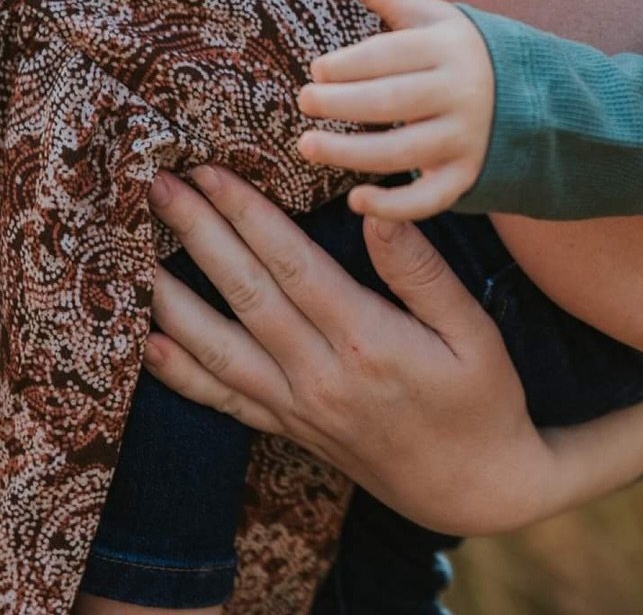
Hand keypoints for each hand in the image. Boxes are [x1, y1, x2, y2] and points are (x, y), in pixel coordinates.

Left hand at [141, 167, 642, 536]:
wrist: (475, 490)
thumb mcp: (474, 331)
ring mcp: (299, 409)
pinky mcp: (292, 430)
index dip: (249, 216)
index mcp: (367, 342)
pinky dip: (183, 374)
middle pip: (246, 296)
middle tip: (160, 188)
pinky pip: (225, 401)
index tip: (214, 173)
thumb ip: (421, 272)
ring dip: (174, 299)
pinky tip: (151, 345)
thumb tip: (375, 210)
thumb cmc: (483, 400)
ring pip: (220, 349)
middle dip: (200, 236)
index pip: (292, 266)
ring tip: (136, 257)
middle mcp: (320, 378)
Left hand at [297, 0, 494, 220]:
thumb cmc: (462, 51)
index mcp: (449, 47)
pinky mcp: (469, 175)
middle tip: (304, 102)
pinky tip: (356, 200)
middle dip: (343, 104)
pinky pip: (430, 197)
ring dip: (351, 154)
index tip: (317, 70)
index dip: (351, 64)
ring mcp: (467, 136)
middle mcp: (461, 91)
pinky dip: (394, 206)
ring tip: (307, 147)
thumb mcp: (431, 16)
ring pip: (403, 151)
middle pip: (392, 101)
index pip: (393, 55)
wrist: (534, 96)